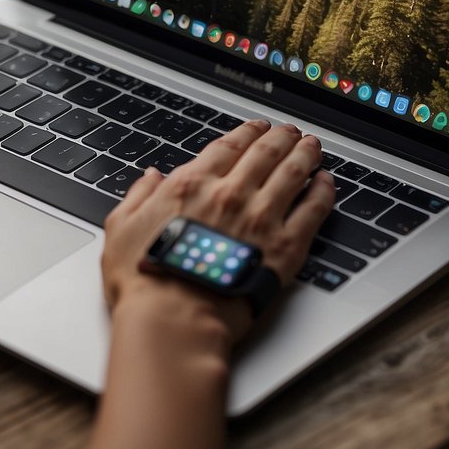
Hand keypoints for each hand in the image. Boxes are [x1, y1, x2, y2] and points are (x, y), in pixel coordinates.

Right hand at [100, 119, 335, 343]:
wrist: (174, 322)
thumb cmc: (145, 282)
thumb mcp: (122, 229)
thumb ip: (138, 197)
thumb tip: (149, 178)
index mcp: (192, 185)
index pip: (229, 145)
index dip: (248, 131)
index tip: (257, 127)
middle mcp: (231, 194)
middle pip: (266, 152)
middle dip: (282, 137)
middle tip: (291, 132)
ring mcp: (261, 218)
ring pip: (293, 172)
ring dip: (306, 154)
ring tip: (313, 147)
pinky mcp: (285, 247)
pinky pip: (313, 209)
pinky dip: (324, 191)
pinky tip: (327, 182)